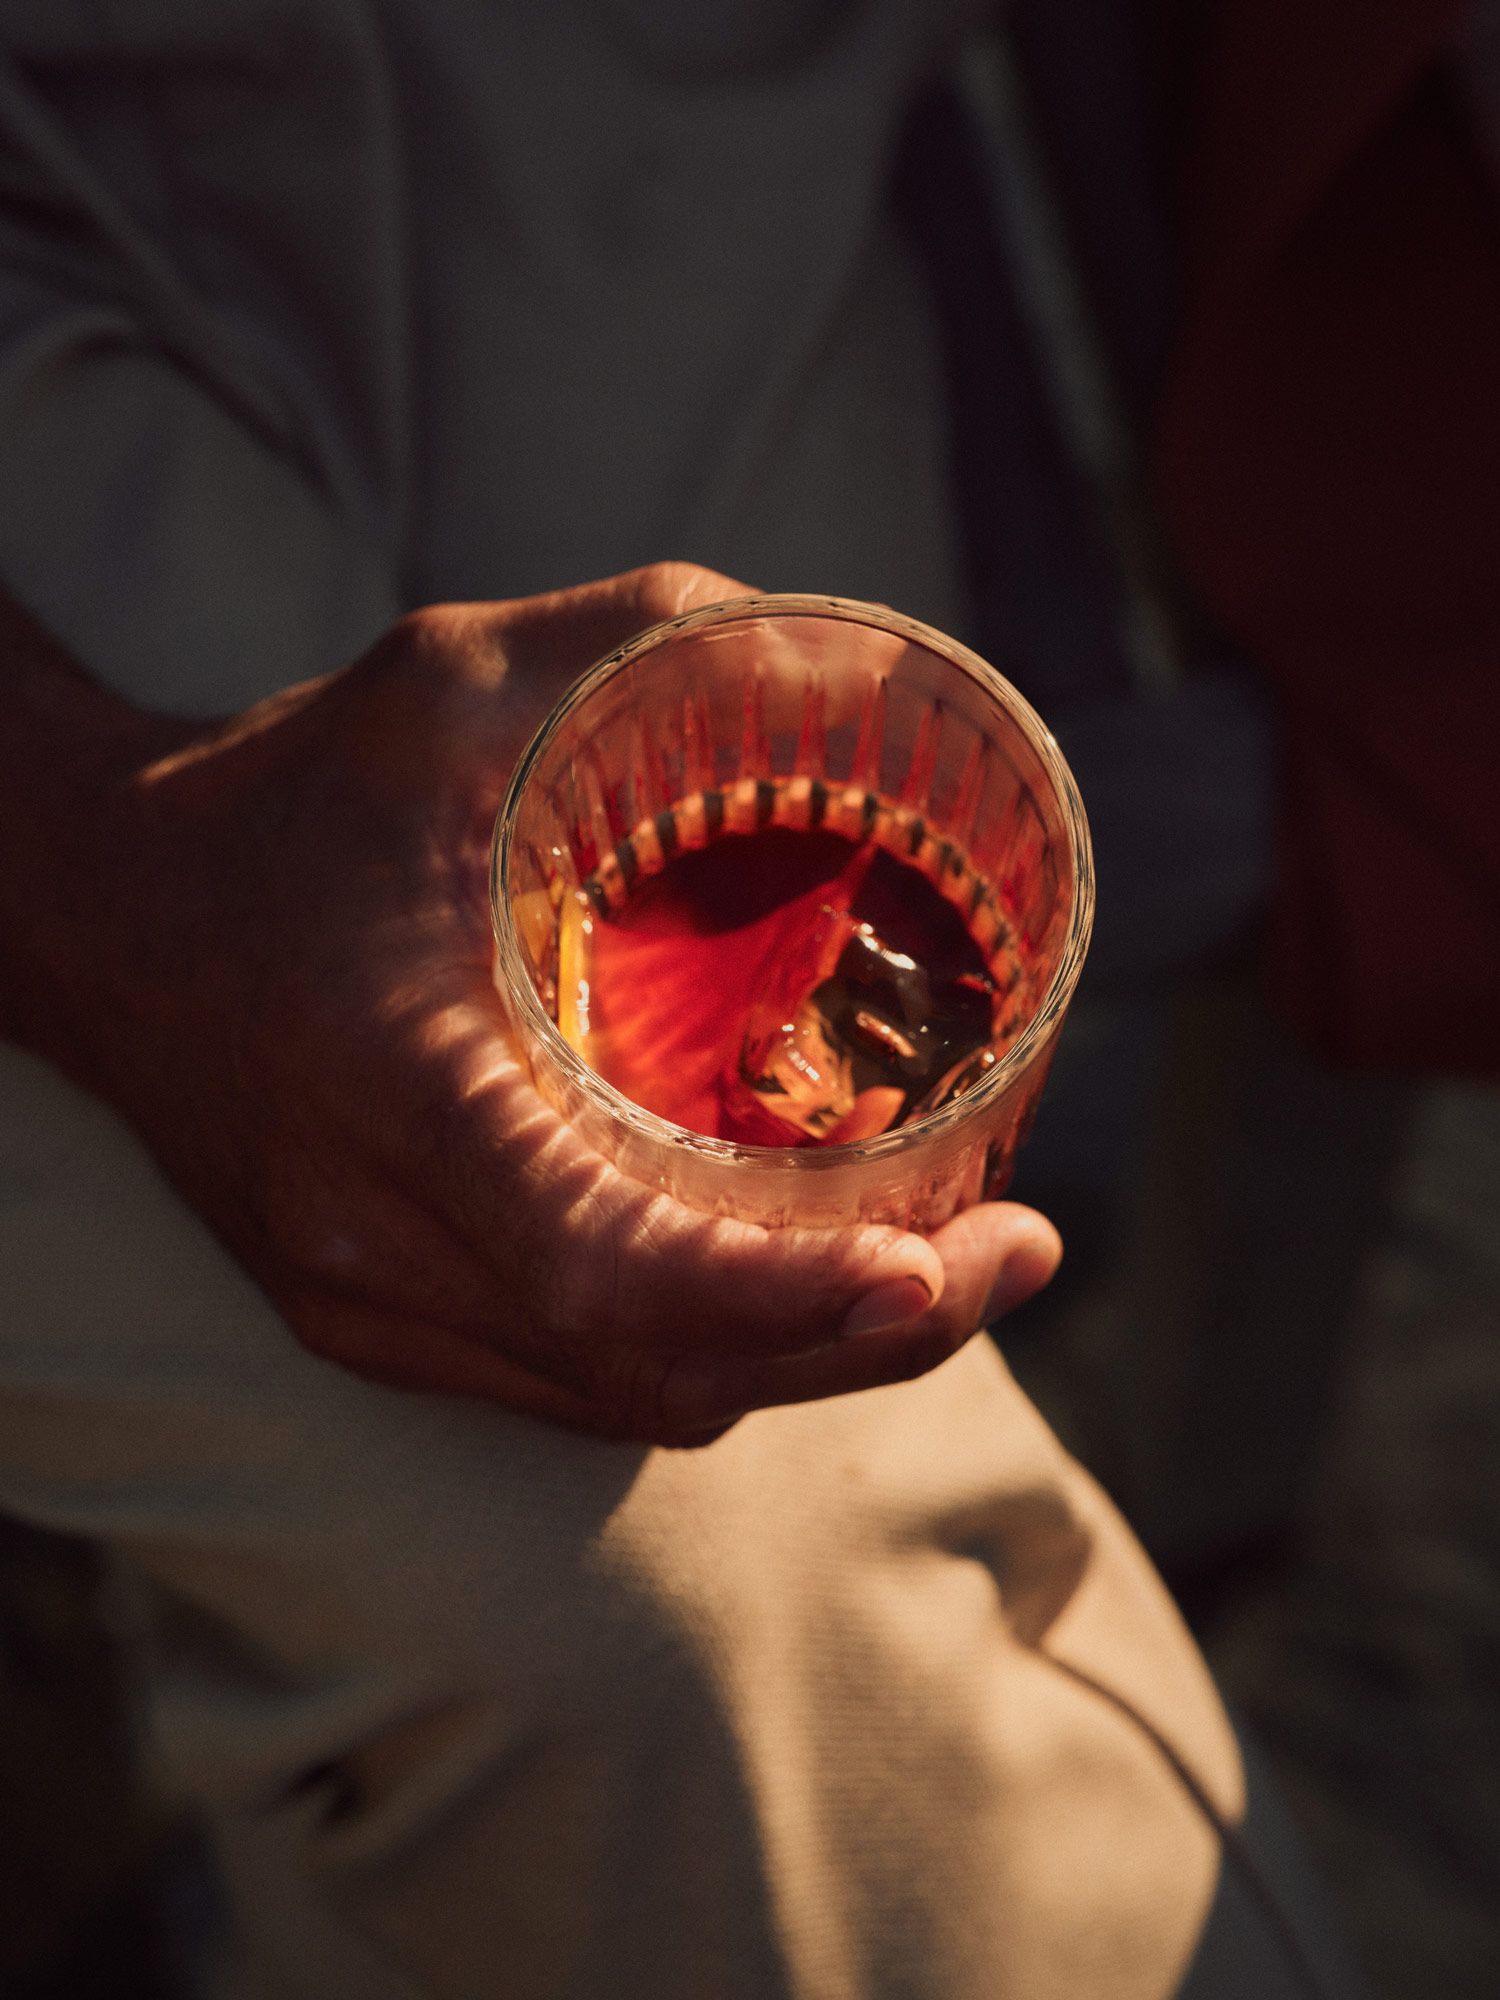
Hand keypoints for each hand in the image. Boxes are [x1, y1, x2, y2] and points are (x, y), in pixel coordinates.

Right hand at [24, 563, 1060, 1443]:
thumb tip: (864, 667)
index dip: (780, 1296)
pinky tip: (792, 1286)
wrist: (98, 907)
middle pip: (650, 1370)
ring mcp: (363, 1302)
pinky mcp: (368, 1315)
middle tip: (1016, 1254)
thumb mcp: (452, 677)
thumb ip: (653, 644)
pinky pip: (571, 1386)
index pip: (597, 1266)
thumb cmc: (281, 796)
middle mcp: (371, 1243)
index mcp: (389, 1094)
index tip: (932, 1268)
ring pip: (621, 1401)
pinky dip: (707, 1355)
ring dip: (799, 1361)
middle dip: (859, 1343)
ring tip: (943, 1271)